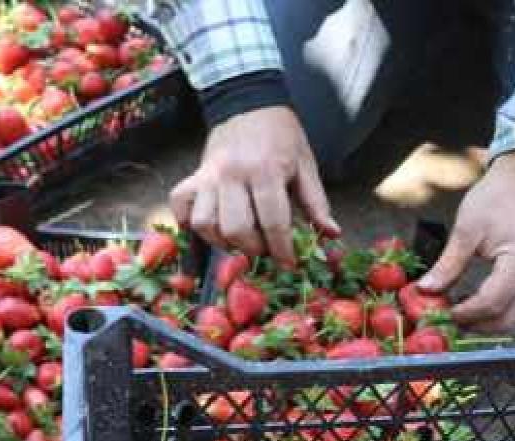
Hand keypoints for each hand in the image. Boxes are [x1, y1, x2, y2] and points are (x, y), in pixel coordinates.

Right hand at [169, 106, 339, 266]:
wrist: (249, 101)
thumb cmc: (281, 136)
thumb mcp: (306, 165)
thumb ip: (316, 203)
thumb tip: (331, 234)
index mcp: (266, 171)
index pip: (273, 223)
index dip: (282, 250)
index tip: (289, 264)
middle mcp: (233, 174)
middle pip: (237, 230)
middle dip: (254, 249)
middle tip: (265, 247)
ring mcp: (209, 175)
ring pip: (206, 224)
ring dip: (223, 241)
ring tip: (240, 238)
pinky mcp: (194, 175)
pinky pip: (182, 207)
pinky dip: (191, 223)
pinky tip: (211, 226)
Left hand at [417, 149, 514, 331]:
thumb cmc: (495, 199)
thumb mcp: (466, 230)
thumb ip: (448, 264)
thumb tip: (426, 289)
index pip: (492, 302)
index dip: (465, 313)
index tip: (442, 312)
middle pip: (507, 319)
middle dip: (477, 325)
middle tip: (448, 319)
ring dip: (490, 323)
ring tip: (462, 314)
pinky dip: (501, 314)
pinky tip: (478, 306)